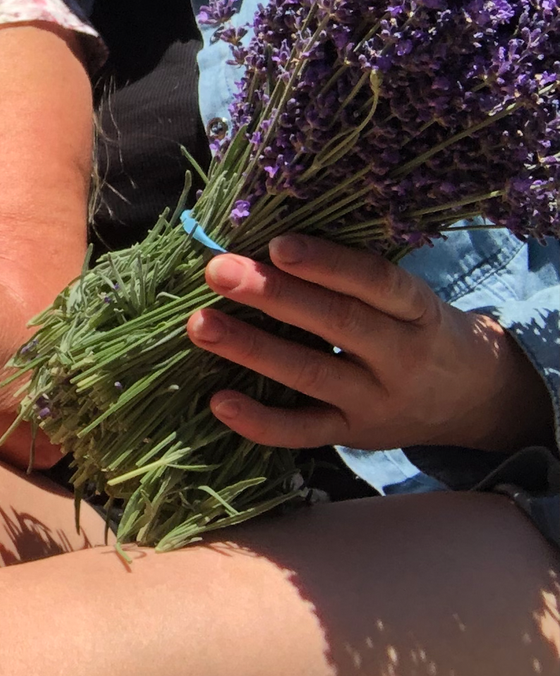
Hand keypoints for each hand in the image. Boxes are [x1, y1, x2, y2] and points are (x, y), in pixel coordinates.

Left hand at [186, 234, 551, 454]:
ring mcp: (377, 401)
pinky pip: (304, 432)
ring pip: (311, 374)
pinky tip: (218, 400)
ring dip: (250, 349)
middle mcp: (401, 356)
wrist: (475, 399)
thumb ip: (351, 275)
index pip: (375, 281)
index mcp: (417, 310)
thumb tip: (264, 240)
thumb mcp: (407, 297)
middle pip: (336, 323)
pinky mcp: (354, 435)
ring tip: (200, 326)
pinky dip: (260, 421)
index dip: (326, 262)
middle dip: (273, 295)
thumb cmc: (418, 327)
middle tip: (218, 270)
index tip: (276, 244)